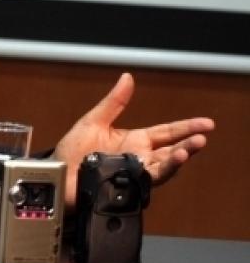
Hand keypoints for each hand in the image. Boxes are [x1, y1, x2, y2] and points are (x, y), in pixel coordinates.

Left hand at [52, 72, 213, 209]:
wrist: (57, 174)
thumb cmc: (72, 151)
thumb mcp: (93, 121)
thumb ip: (114, 102)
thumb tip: (127, 77)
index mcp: (134, 140)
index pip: (166, 132)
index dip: (185, 127)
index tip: (206, 124)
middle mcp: (139, 157)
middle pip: (170, 150)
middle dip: (188, 144)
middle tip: (202, 137)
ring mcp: (134, 172)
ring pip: (163, 167)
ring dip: (177, 160)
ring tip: (187, 151)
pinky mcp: (127, 185)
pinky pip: (147, 180)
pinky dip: (159, 173)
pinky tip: (166, 165)